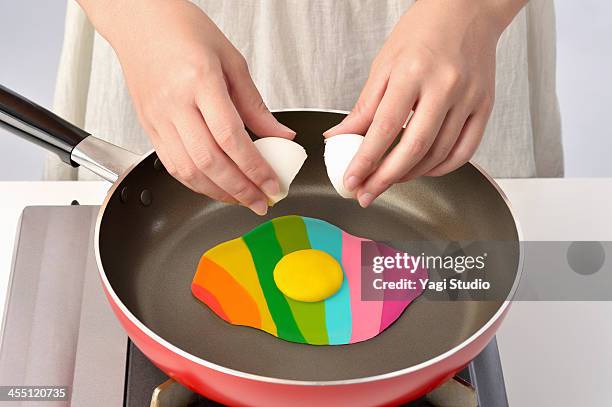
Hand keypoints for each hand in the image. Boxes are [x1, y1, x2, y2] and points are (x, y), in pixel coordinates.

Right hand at [86, 0, 294, 214]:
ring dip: (218, 192)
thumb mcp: (232, 61)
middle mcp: (175, 103)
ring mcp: (157, 117)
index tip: (273, 185)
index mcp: (200, 80)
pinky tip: (215, 187)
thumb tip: (280, 137)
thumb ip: (255, 106)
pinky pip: (171, 165)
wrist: (140, 20)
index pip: (231, 138)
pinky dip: (196, 182)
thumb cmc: (184, 31)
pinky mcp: (148, 126)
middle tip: (261, 202)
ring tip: (241, 199)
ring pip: (188, 169)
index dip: (255, 168)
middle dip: (240, 189)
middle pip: (210, 161)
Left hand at [325, 0, 523, 206]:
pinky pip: (464, 151)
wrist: (467, 10)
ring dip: (410, 175)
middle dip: (385, 179)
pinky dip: (441, 168)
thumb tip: (338, 137)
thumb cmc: (422, 31)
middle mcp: (444, 86)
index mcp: (412, 72)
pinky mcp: (484, 106)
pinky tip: (422, 170)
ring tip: (389, 180)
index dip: (365, 161)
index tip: (352, 180)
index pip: (384, 129)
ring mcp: (468, 98)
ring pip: (439, 154)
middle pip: (413, 148)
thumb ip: (364, 106)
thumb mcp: (384, 63)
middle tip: (367, 194)